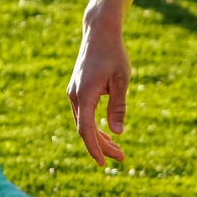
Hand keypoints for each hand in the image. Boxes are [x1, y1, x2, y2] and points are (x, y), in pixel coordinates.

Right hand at [69, 23, 132, 166]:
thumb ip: (118, 107)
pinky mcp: (78, 90)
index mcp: (84, 94)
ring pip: (84, 123)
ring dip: (99, 138)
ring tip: (118, 150)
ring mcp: (74, 93)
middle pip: (85, 130)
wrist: (99, 33)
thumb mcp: (121, 81)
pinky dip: (95, 127)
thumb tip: (118, 132)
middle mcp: (75, 95)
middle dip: (102, 146)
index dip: (94, 148)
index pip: (86, 129)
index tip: (104, 163)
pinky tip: (108, 134)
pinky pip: (84, 115)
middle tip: (122, 158)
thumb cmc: (114, 54)